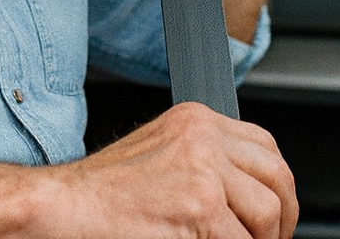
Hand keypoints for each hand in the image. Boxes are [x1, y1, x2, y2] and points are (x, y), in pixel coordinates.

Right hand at [49, 102, 296, 238]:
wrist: (58, 208)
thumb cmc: (97, 194)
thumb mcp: (158, 155)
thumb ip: (202, 164)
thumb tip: (244, 196)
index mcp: (195, 120)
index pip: (264, 147)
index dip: (276, 186)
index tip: (274, 215)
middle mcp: (203, 137)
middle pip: (277, 176)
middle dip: (282, 218)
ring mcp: (203, 171)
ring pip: (267, 214)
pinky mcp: (199, 207)